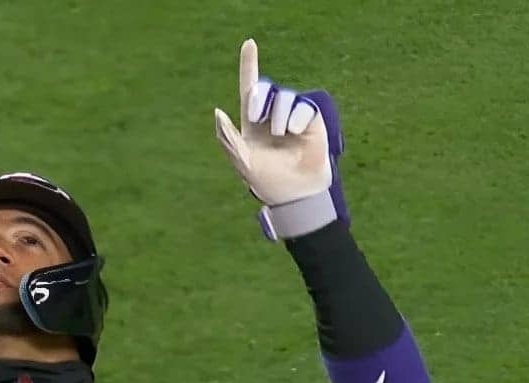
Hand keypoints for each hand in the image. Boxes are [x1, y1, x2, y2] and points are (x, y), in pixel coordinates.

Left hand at [213, 39, 348, 240]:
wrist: (295, 193)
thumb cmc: (266, 181)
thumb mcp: (241, 161)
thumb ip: (227, 137)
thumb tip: (217, 111)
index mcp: (252, 121)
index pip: (249, 88)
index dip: (249, 65)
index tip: (249, 44)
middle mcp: (272, 115)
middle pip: (264, 88)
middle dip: (259, 99)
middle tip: (256, 117)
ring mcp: (292, 116)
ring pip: (284, 97)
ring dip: (279, 116)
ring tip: (282, 135)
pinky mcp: (311, 120)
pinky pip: (303, 106)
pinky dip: (297, 119)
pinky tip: (296, 134)